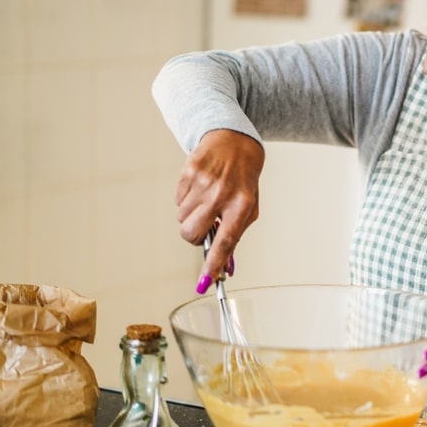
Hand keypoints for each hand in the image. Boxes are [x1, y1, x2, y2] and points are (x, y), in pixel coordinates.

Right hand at [174, 129, 264, 291]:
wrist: (235, 142)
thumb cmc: (244, 180)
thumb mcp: (249, 207)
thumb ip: (235, 235)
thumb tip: (225, 267)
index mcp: (242, 205)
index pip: (225, 242)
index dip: (213, 265)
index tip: (204, 283)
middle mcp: (222, 194)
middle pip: (192, 233)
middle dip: (194, 237)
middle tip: (204, 226)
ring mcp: (203, 183)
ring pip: (182, 218)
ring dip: (191, 216)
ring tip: (206, 200)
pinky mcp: (188, 172)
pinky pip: (177, 201)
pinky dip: (186, 200)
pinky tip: (200, 188)